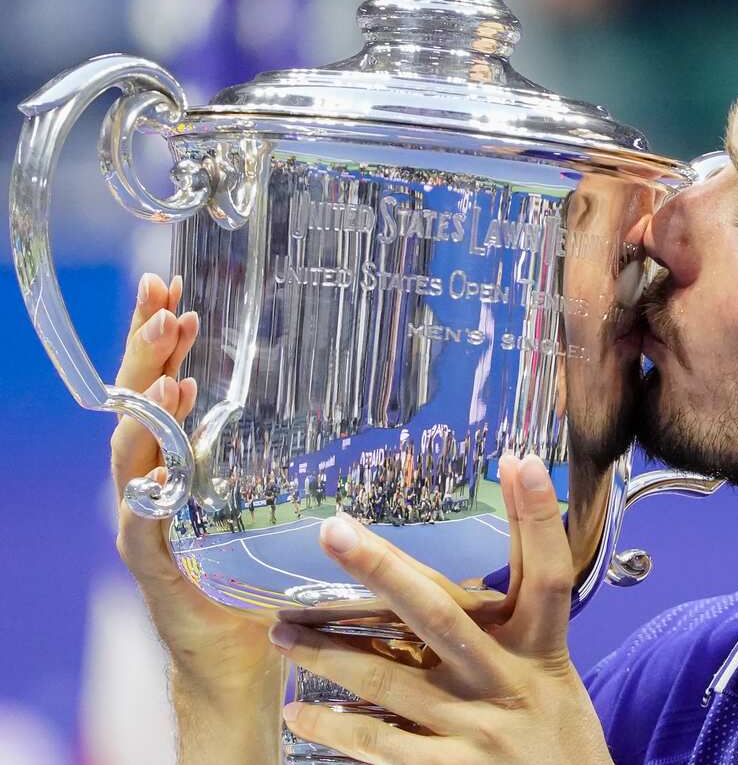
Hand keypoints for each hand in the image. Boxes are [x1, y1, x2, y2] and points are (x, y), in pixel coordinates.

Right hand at [111, 273, 282, 761]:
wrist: (246, 665)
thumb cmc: (276, 582)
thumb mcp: (293, 506)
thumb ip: (312, 459)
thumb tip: (389, 402)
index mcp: (189, 465)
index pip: (165, 387)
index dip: (163, 339)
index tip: (174, 289)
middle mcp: (159, 487)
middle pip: (140, 405)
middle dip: (146, 349)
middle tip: (161, 299)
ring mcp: (150, 527)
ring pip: (132, 455)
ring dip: (148, 408)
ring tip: (173, 366)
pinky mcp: (158, 571)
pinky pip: (141, 527)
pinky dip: (148, 493)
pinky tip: (159, 465)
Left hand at [270, 454, 612, 764]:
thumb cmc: (556, 731)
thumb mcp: (553, 668)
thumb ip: (517, 619)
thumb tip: (491, 552)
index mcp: (543, 649)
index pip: (548, 573)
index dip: (536, 517)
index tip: (517, 460)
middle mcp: (509, 682)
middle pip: (442, 615)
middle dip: (384, 569)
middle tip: (333, 530)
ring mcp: (476, 731)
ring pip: (389, 680)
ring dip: (328, 652)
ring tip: (282, 630)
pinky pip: (380, 746)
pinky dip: (336, 726)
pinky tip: (301, 711)